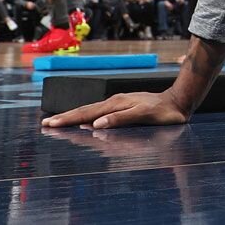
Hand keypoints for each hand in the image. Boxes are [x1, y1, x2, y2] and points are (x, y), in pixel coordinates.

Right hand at [41, 90, 189, 129]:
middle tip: (45, 123)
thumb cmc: (164, 112)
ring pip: (91, 110)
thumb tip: (96, 124)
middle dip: (65, 117)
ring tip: (58, 121)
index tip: (50, 124)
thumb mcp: (144, 115)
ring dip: (74, 116)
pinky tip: (84, 120)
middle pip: (85, 110)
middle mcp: (115, 101)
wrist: (180, 101)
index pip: (86, 113)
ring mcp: (119, 103)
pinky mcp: (124, 105)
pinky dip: (87, 116)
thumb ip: (121, 119)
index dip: (68, 119)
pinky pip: (100, 111)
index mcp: (116, 104)